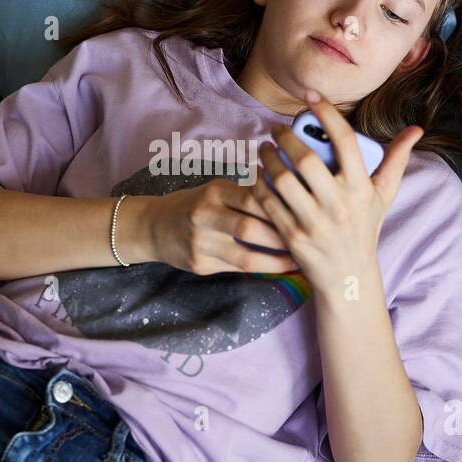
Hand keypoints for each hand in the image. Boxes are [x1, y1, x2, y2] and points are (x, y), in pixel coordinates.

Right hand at [143, 178, 301, 276]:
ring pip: (246, 257)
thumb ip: (245, 194)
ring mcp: (200, 243)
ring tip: (297, 260)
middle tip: (307, 240)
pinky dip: (261, 270)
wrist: (154, 227)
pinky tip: (278, 268)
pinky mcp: (199, 265)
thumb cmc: (195, 205)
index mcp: (213, 192)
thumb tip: (288, 198)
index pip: (252, 198)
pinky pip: (236, 270)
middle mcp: (204, 216)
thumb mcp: (215, 190)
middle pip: (250, 229)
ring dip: (276, 261)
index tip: (302, 213)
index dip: (279, 207)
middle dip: (281, 238)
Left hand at [252, 91, 423, 292]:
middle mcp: (339, 204)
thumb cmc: (364, 229)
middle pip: (306, 159)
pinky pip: (269, 202)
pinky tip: (260, 174)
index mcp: (361, 188)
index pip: (346, 141)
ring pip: (283, 179)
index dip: (327, 114)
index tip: (311, 96)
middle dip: (286, 136)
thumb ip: (396, 160)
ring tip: (265, 148)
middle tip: (276, 128)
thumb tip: (416, 130)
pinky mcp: (293, 237)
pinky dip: (260, 184)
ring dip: (268, 158)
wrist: (348, 278)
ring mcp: (314, 222)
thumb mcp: (384, 196)